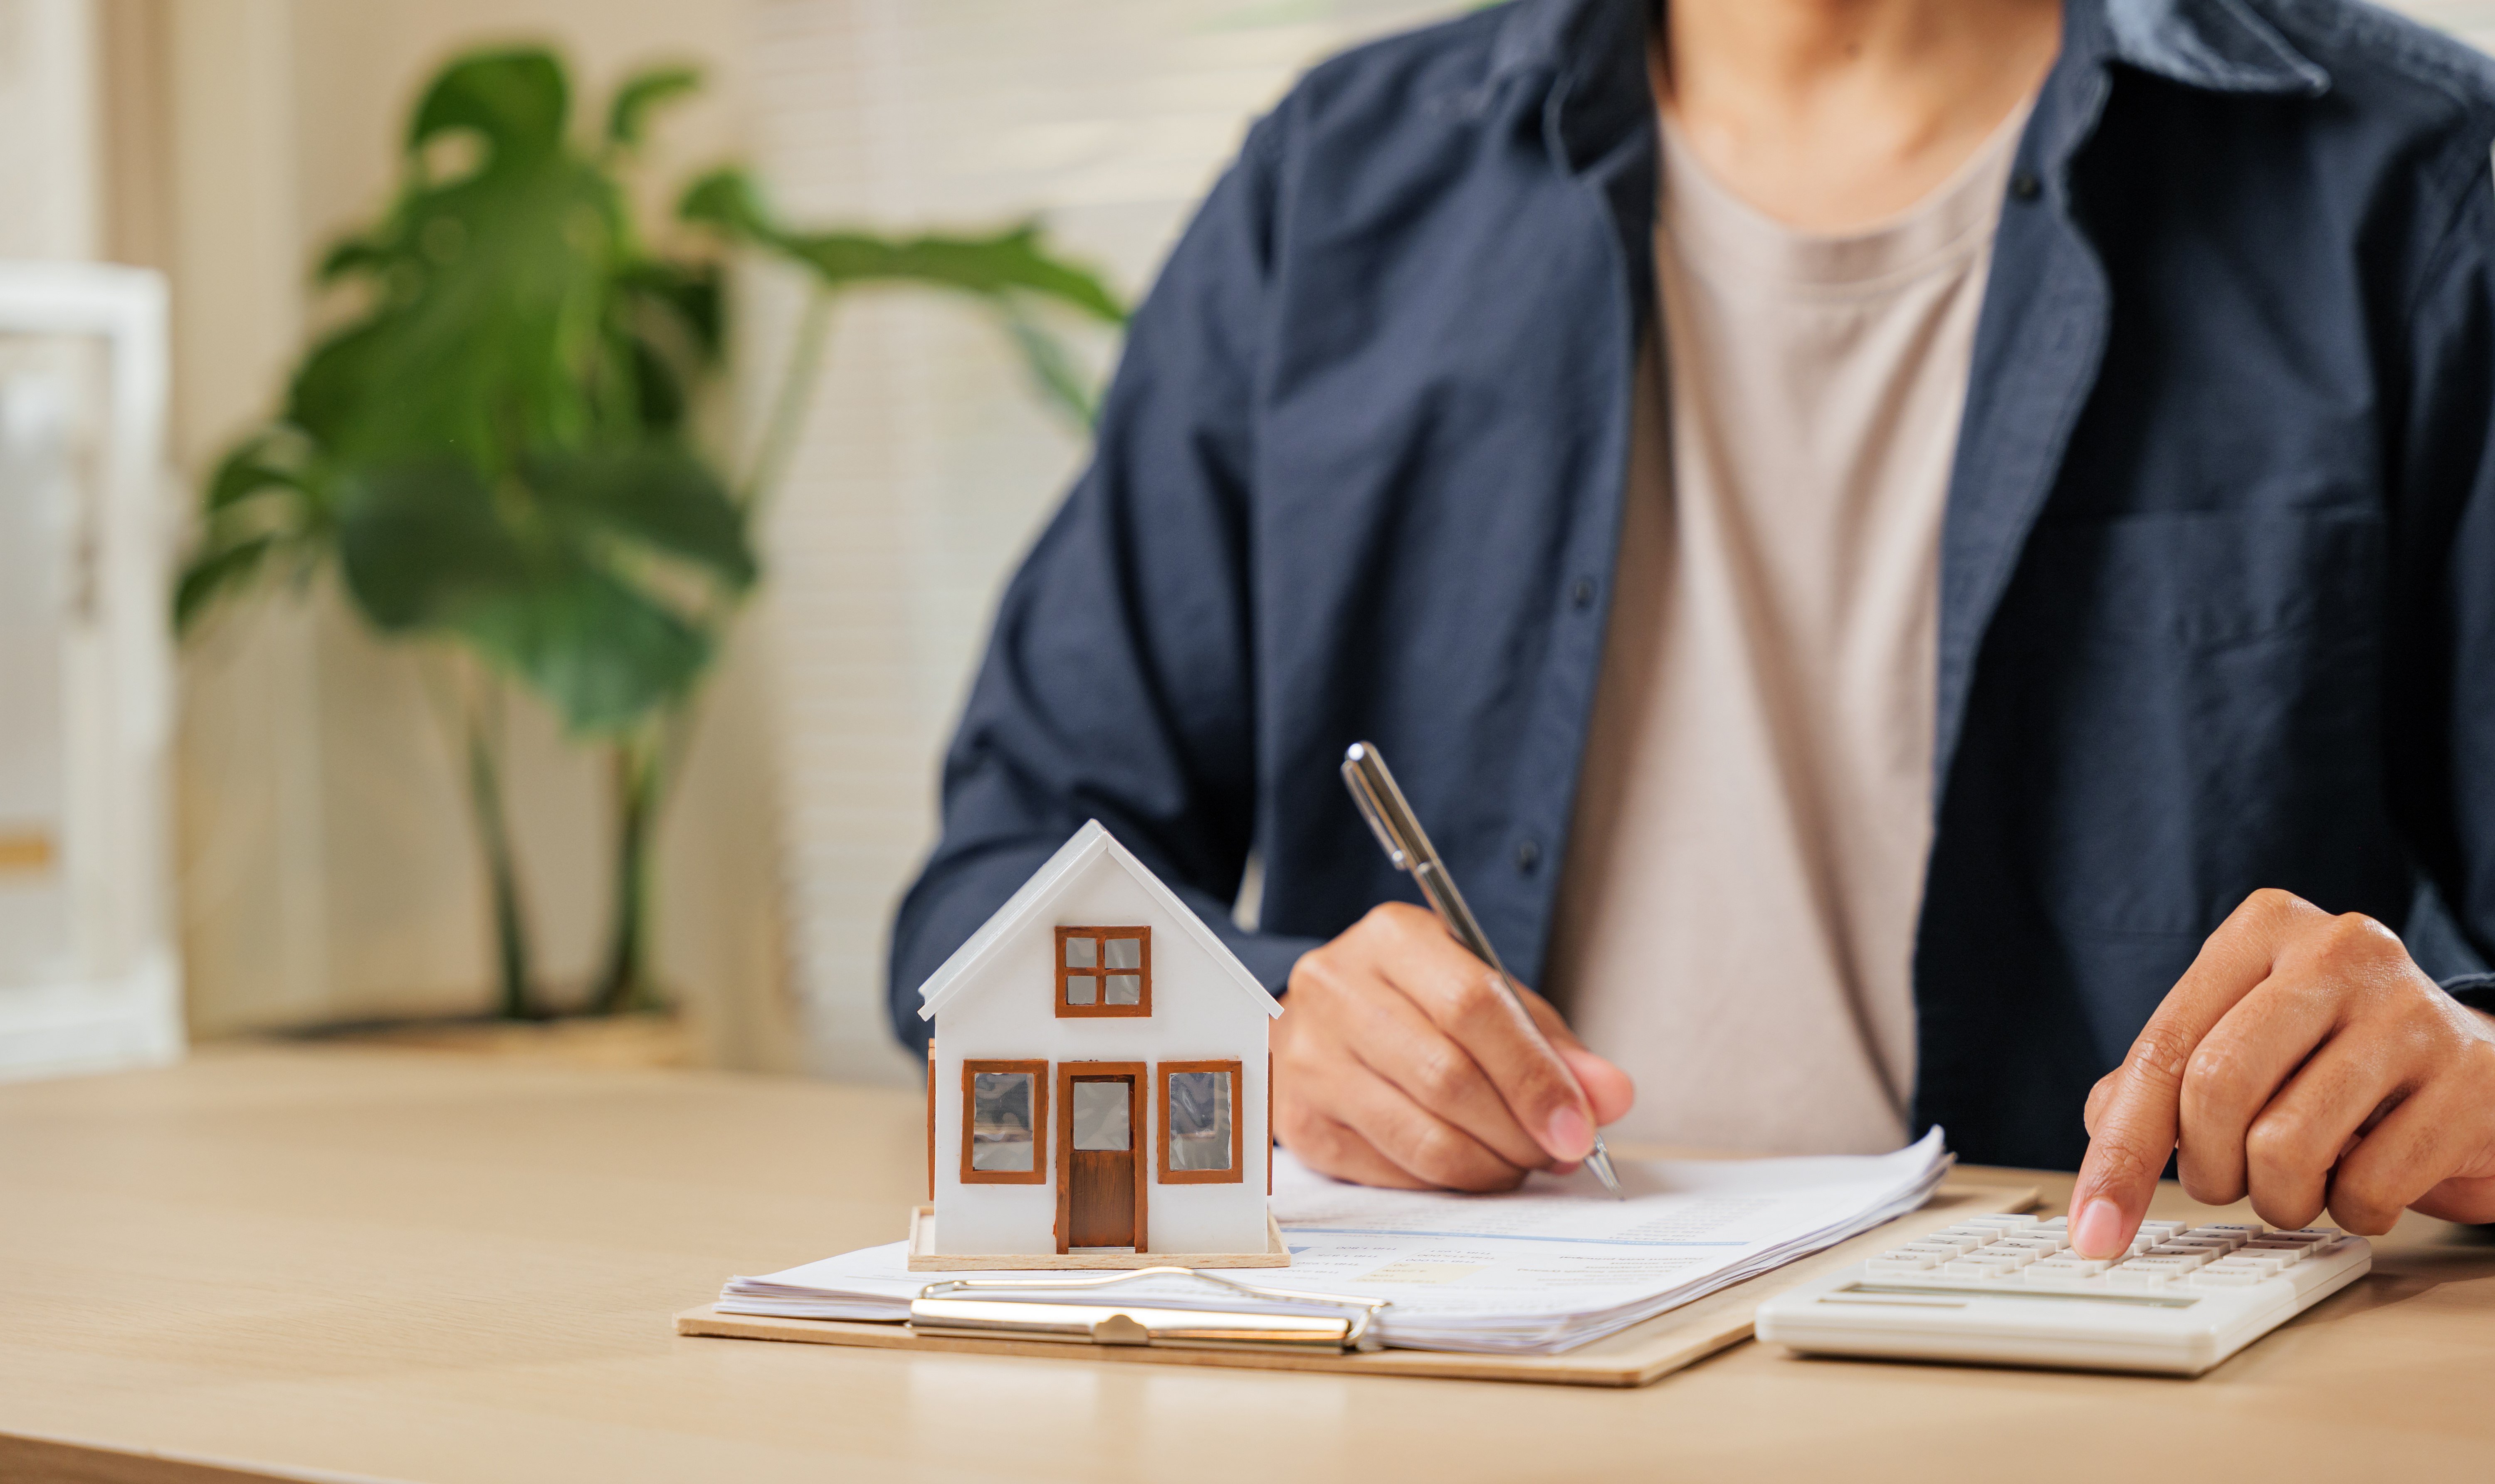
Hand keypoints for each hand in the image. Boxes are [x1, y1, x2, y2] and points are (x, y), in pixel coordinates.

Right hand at [1273, 902, 1635, 1189]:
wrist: (1322, 1020)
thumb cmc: (1415, 1006)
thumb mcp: (1486, 996)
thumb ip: (1549, 1044)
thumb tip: (1609, 1096)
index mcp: (1393, 939)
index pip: (1473, 1006)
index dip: (1535, 1075)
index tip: (1581, 1126)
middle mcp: (1338, 989)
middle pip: (1447, 1078)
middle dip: (1518, 1131)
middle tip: (1556, 1153)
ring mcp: (1309, 1058)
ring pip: (1420, 1137)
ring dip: (1489, 1166)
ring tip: (1518, 1163)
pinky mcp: (1300, 1121)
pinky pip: (1391, 1172)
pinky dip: (1446, 1183)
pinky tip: (1469, 1168)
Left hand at [2068, 888, 2494, 1258]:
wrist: (2477, 1075)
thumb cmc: (2340, 1062)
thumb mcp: (2246, 1046)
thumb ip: (2161, 1081)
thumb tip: (2101, 1127)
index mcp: (2263, 930)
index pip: (2162, 1048)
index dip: (2120, 1151)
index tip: (2092, 1231)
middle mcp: (2338, 951)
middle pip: (2215, 1088)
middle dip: (2207, 1169)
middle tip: (2227, 1185)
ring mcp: (2412, 1011)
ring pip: (2286, 1144)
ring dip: (2279, 1198)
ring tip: (2303, 1182)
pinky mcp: (2472, 1081)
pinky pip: (2371, 1185)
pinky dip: (2355, 1209)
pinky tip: (2370, 1179)